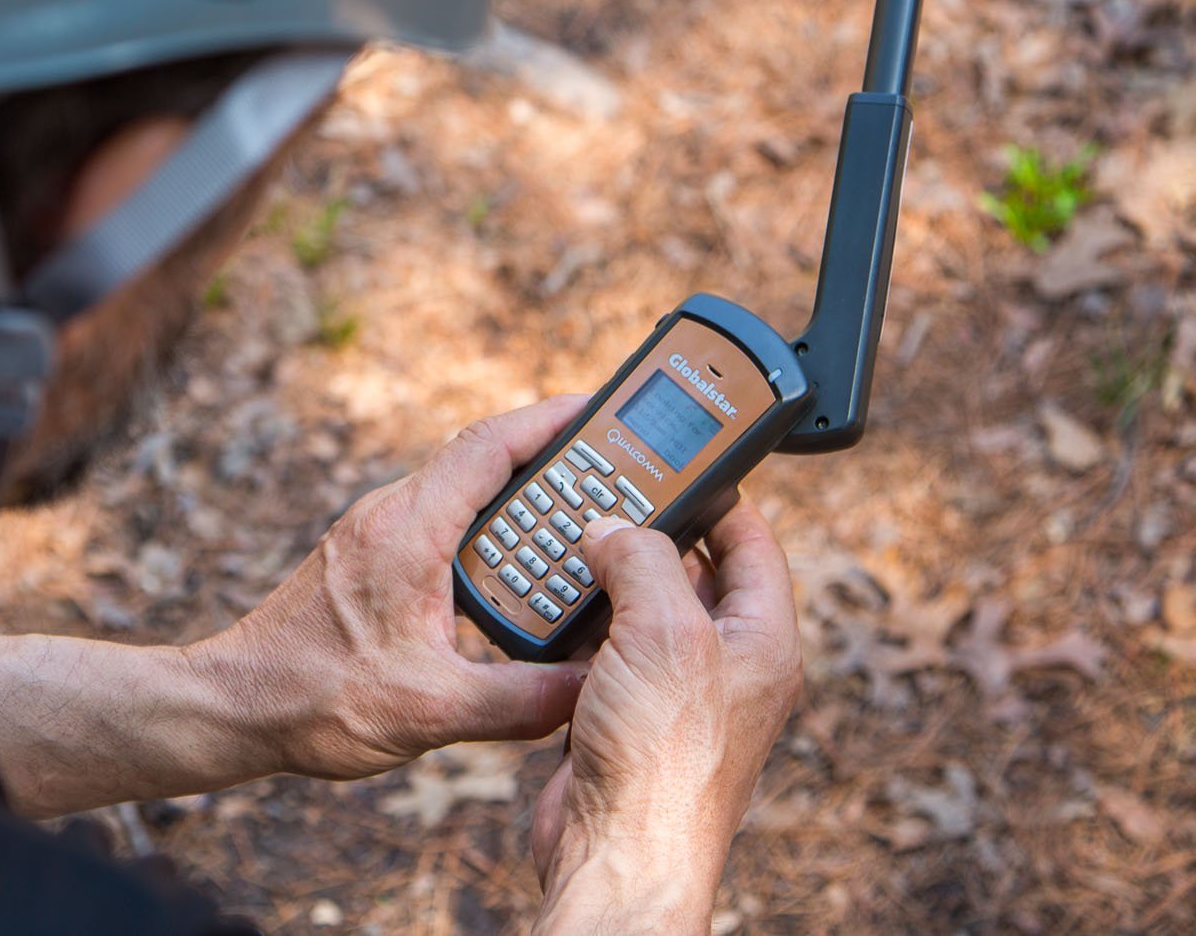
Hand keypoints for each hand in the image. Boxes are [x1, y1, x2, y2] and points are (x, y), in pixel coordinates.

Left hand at [188, 397, 592, 782]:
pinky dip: (487, 532)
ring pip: (461, 493)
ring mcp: (375, 534)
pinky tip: (516, 574)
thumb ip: (519, 701)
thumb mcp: (430, 712)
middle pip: (482, 461)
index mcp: (407, 531)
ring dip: (518, 500)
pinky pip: (441, 523)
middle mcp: (389, 516)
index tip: (600, 412)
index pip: (488, 446)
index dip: (549, 421)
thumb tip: (592, 690)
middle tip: (614, 473)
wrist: (234, 706)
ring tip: (579, 522)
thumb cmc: (312, 699)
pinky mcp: (369, 558)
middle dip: (550, 460)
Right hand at [528, 501, 802, 933]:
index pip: (752, 543)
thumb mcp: (664, 630)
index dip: (717, 496)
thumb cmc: (662, 759)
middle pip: (691, 572)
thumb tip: (612, 531)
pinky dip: (578, 626)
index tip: (677, 463)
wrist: (617, 852)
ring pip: (642, 610)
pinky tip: (551, 611)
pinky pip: (605, 651)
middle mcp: (727, 665)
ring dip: (607, 581)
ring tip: (573, 547)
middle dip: (648, 534)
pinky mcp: (627, 717)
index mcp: (762, 640)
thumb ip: (640, 559)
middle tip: (607, 499)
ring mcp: (676, 693)